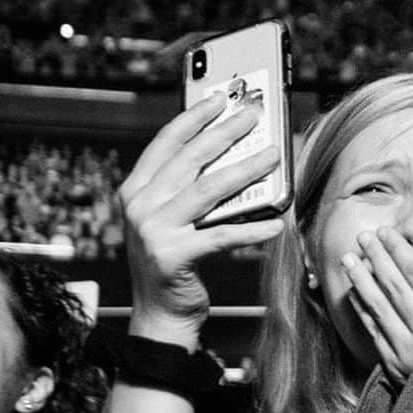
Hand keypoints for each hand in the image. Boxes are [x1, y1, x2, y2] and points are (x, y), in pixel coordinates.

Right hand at [118, 93, 285, 343]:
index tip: (219, 97)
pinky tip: (276, 224)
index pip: (166, 143)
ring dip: (247, 171)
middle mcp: (140, 207)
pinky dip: (253, 230)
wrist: (160, 314)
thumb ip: (186, 190)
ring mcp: (154, 232)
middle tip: (254, 115)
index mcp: (136, 191)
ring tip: (274, 156)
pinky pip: (222, 236)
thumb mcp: (170, 220)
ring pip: (209, 191)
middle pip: (190, 159)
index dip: (194, 117)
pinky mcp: (173, 257)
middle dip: (225, 132)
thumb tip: (230, 155)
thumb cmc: (173, 264)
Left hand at [341, 227, 412, 385]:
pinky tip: (354, 291)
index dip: (399, 251)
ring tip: (348, 259)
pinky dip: (362, 309)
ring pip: (380, 307)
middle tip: (363, 237)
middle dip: (378, 259)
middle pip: (396, 287)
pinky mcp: (394, 363)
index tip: (385, 232)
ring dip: (362, 281)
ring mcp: (408, 349)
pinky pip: (373, 329)